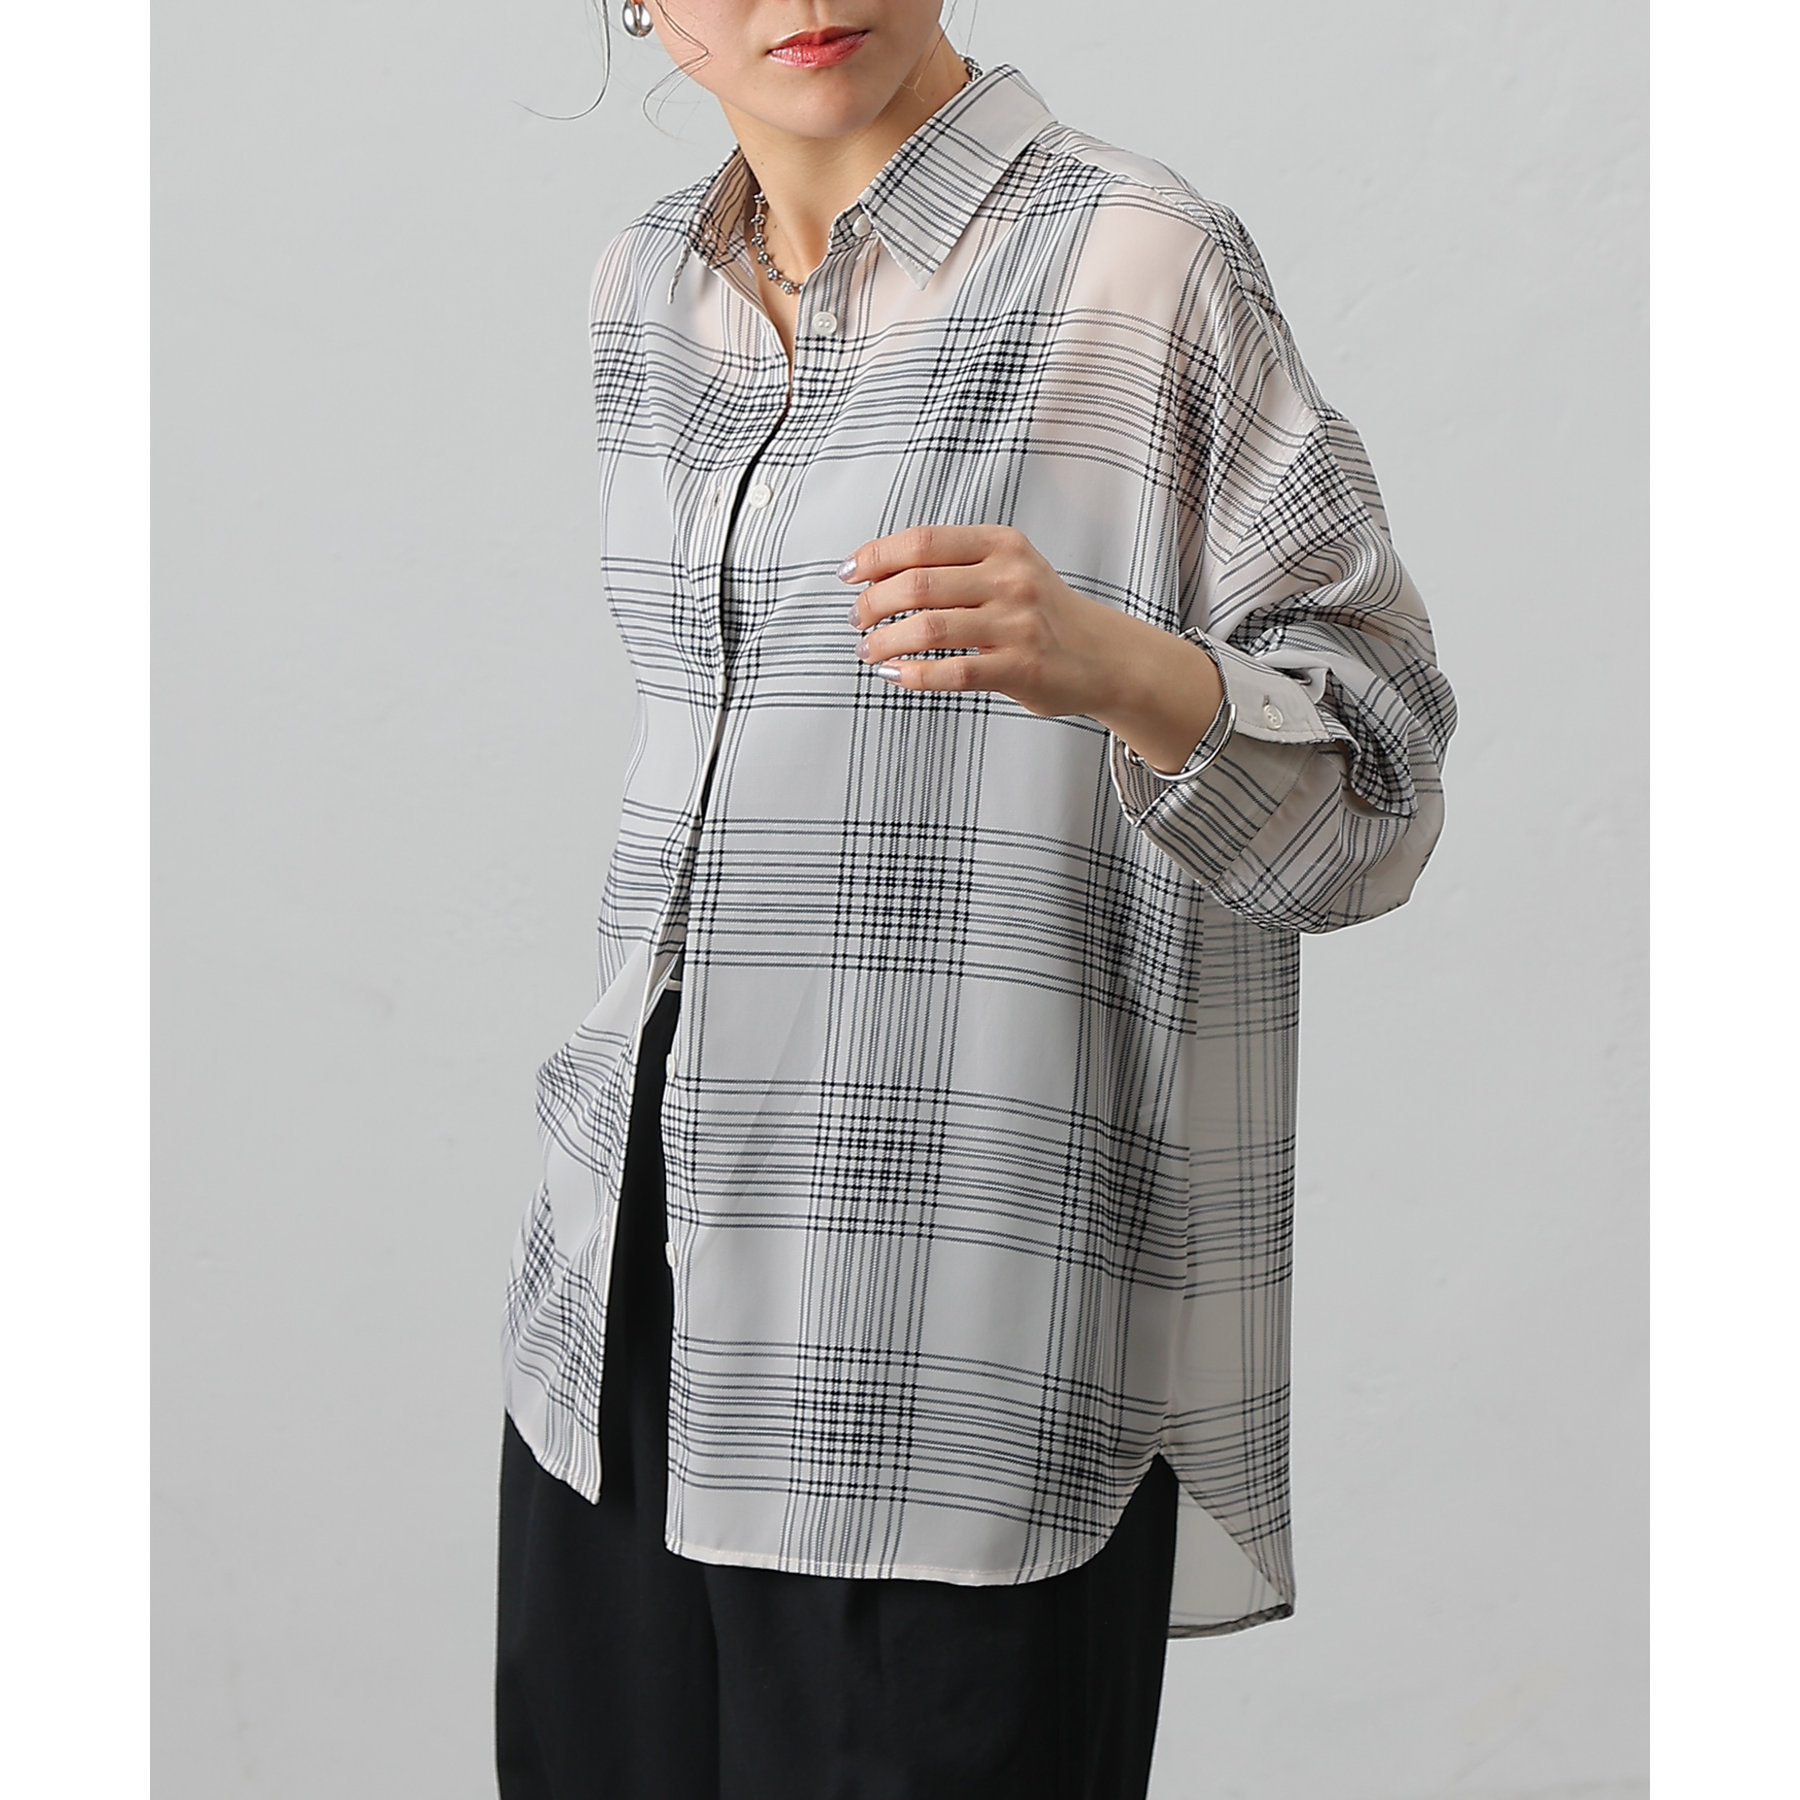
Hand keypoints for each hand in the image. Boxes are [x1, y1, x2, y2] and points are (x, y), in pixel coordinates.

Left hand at [840, 524, 1225, 773]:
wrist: (1103, 654)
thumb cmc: (1041, 612)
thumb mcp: (1007, 567)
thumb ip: (954, 563)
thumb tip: (875, 571)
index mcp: (1001, 544)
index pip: (922, 542)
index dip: (875, 557)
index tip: (848, 575)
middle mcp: (1011, 578)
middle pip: (918, 583)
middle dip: (873, 604)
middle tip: (857, 620)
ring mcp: (1018, 624)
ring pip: (929, 628)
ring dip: (885, 642)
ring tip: (868, 651)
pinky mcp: (1021, 667)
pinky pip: (954, 671)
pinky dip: (914, 674)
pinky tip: (895, 675)